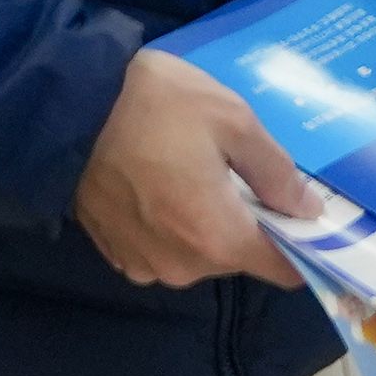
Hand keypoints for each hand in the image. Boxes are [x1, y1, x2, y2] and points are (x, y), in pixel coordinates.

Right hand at [76, 50, 313, 289]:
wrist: (67, 107)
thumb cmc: (157, 106)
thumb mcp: (233, 120)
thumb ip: (277, 172)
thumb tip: (308, 211)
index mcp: (218, 239)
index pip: (282, 270)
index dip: (300, 245)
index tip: (302, 215)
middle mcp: (183, 267)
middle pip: (238, 257)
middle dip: (246, 221)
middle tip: (234, 170)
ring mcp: (144, 265)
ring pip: (198, 253)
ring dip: (204, 223)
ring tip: (189, 170)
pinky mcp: (115, 253)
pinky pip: (162, 249)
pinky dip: (168, 225)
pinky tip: (157, 182)